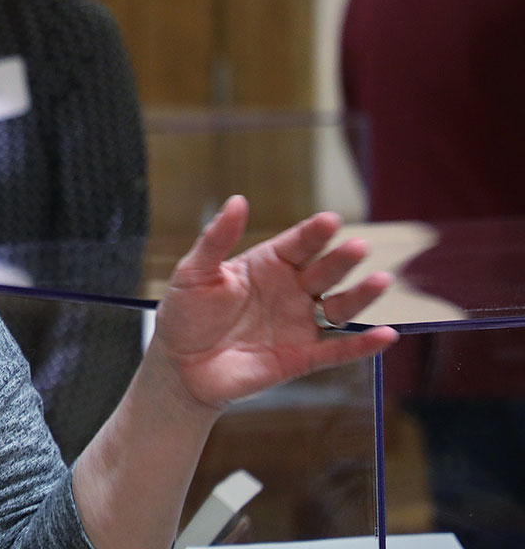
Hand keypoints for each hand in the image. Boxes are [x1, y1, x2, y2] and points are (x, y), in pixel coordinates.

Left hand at [153, 195, 398, 410]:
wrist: (178, 366)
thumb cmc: (184, 313)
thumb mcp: (194, 272)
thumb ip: (216, 239)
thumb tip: (236, 200)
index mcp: (268, 265)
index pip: (297, 244)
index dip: (313, 233)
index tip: (329, 220)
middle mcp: (291, 291)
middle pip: (324, 272)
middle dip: (341, 259)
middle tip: (357, 246)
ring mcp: (299, 324)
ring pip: (339, 307)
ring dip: (361, 296)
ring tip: (380, 281)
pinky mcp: (301, 358)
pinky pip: (337, 351)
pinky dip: (362, 345)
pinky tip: (386, 335)